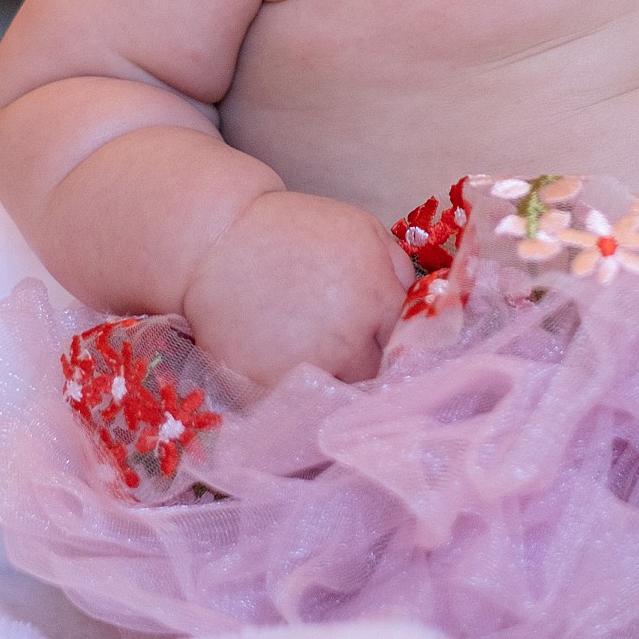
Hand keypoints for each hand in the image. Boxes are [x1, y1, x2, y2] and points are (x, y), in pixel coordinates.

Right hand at [182, 190, 414, 386]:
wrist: (218, 239)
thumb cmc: (294, 230)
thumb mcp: (361, 230)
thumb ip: (398, 268)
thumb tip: (420, 307)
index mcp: (376, 298)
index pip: (410, 344)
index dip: (398, 342)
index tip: (387, 342)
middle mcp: (347, 340)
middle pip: (376, 377)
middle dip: (367, 365)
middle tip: (347, 350)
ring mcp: (306, 368)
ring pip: (338, 396)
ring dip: (333, 382)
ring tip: (313, 357)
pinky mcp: (267, 388)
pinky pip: (295, 408)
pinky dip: (294, 396)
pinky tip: (284, 366)